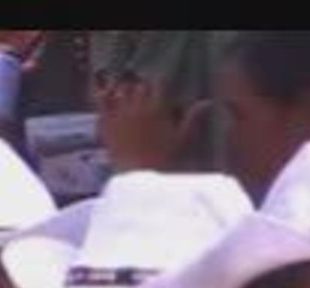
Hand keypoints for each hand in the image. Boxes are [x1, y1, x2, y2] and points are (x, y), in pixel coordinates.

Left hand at [96, 76, 210, 171]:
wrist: (138, 180)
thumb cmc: (164, 162)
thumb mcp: (183, 140)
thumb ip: (193, 119)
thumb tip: (207, 103)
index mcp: (157, 107)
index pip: (159, 84)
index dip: (161, 88)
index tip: (163, 96)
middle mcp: (137, 105)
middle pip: (139, 86)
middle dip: (143, 91)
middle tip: (147, 102)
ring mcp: (119, 113)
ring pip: (120, 91)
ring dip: (125, 94)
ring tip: (130, 105)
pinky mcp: (106, 123)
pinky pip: (102, 103)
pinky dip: (105, 102)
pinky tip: (110, 108)